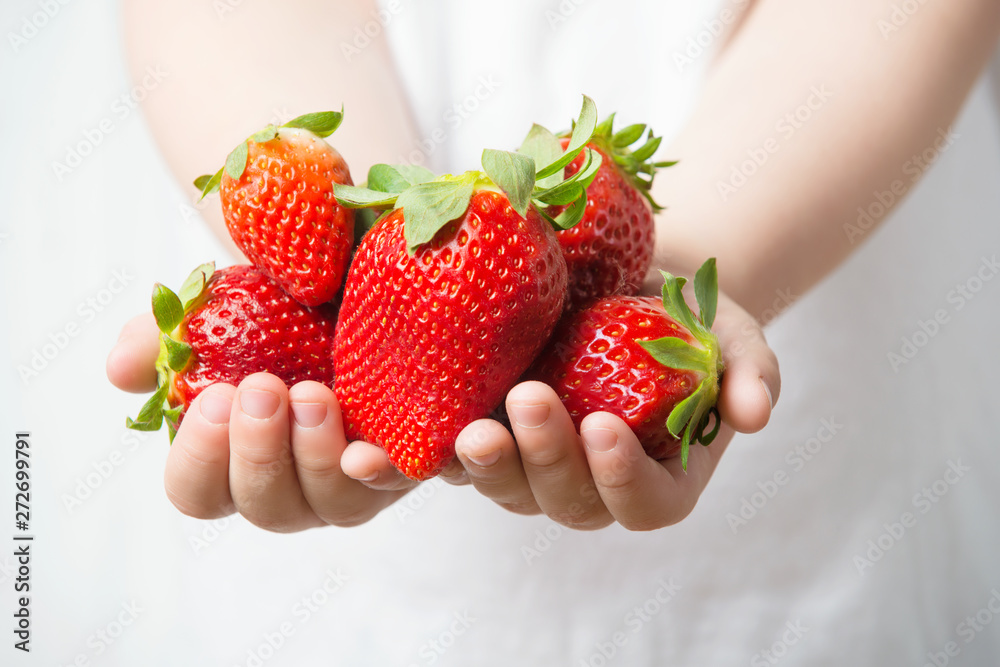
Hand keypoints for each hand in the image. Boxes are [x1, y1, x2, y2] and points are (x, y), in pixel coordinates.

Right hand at [106, 314, 440, 531]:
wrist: (362, 282)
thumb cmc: (284, 307)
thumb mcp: (224, 306)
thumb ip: (168, 337)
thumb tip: (123, 372)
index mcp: (237, 458)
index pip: (199, 493)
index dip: (200, 458)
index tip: (214, 396)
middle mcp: (295, 483)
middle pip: (266, 508)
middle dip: (259, 453)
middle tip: (264, 389)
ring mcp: (355, 480)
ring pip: (333, 505)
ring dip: (316, 456)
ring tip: (315, 394)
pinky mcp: (410, 462)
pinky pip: (402, 484)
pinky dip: (386, 470)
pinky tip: (373, 446)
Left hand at [448, 288, 779, 530]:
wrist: (622, 280)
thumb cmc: (684, 317)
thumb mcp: (729, 334)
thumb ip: (750, 371)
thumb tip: (756, 414)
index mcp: (656, 476)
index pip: (644, 504)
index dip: (623, 479)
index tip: (604, 426)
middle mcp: (590, 481)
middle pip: (565, 500)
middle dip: (546, 459)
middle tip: (530, 402)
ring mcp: (534, 462)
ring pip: (505, 486)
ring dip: (484, 466)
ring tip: (470, 428)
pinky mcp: (487, 430)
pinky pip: (453, 456)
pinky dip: (424, 457)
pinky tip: (398, 439)